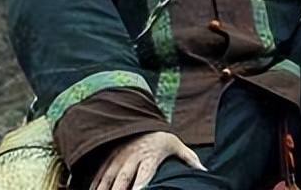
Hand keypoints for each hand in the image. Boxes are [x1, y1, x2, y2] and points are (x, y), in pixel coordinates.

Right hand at [90, 131, 205, 189]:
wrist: (142, 118)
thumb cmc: (161, 137)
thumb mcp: (177, 145)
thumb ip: (189, 159)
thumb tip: (205, 171)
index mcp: (149, 157)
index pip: (145, 174)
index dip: (140, 185)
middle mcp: (132, 157)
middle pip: (123, 178)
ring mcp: (119, 156)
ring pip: (109, 176)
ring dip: (103, 188)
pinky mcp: (110, 155)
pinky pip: (100, 170)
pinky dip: (95, 182)